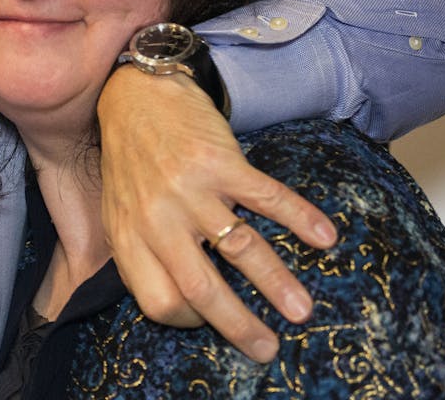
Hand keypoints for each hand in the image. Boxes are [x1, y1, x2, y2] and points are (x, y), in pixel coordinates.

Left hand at [96, 65, 337, 361]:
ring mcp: (188, 189)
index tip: (212, 323)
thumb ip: (139, 251)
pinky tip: (325, 238)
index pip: (157, 300)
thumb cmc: (130, 160)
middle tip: (268, 349)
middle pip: (200, 287)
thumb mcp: (118, 211)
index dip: (188, 320)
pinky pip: (266, 198)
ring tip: (302, 311)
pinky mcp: (218, 161)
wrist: (135, 94)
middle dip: (239, 324)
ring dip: (276, 283)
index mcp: (128, 236)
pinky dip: (299, 219)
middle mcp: (155, 217)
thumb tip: (174, 304)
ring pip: (238, 248)